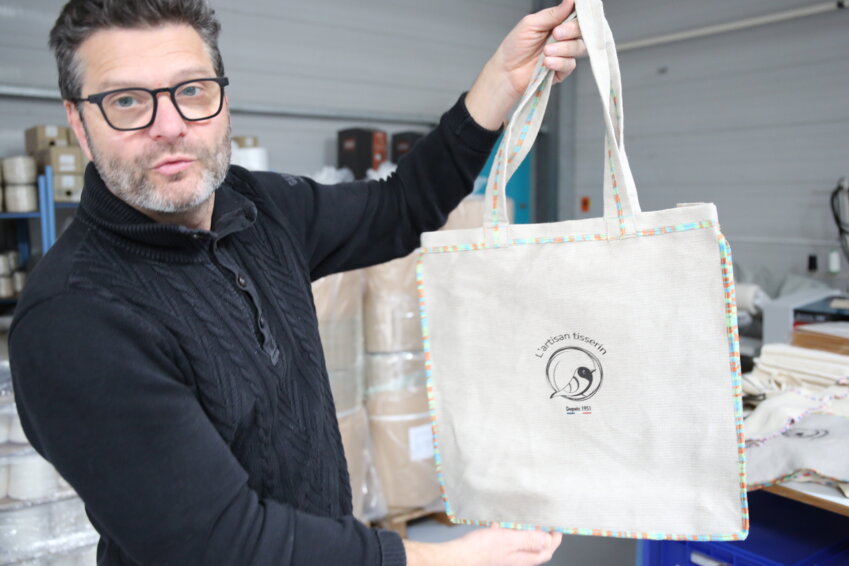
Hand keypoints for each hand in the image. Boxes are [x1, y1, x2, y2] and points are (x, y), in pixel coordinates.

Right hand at [404, 524, 562, 565]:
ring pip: (521, 543)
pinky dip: (507, 530)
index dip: (554, 540)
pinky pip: (506, 539)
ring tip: (526, 519)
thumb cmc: (482, 549)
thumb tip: (547, 539)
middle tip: (545, 522)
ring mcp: (504, 553)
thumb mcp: (509, 540)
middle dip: (542, 536)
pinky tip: (500, 522)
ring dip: (526, 532)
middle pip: (535, 548)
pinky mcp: (494, 549)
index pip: (546, 551)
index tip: (557, 527)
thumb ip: (529, 539)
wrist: (459, 555)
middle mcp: (515, 557)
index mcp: (522, 557)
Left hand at [465, 0, 585, 129]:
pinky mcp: (562, 70)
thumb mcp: (530, 24)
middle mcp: (563, 37)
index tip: (571, 16)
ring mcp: (564, 54)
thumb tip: (570, 1)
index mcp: (556, 23)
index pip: (576, 15)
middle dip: (571, 31)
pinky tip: (547, 63)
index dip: (578, 15)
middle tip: (556, 34)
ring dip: (563, 48)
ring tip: (545, 51)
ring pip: (578, 47)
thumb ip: (552, 14)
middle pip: (581, 30)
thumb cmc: (514, 47)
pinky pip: (570, 64)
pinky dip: (559, 62)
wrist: (506, 72)